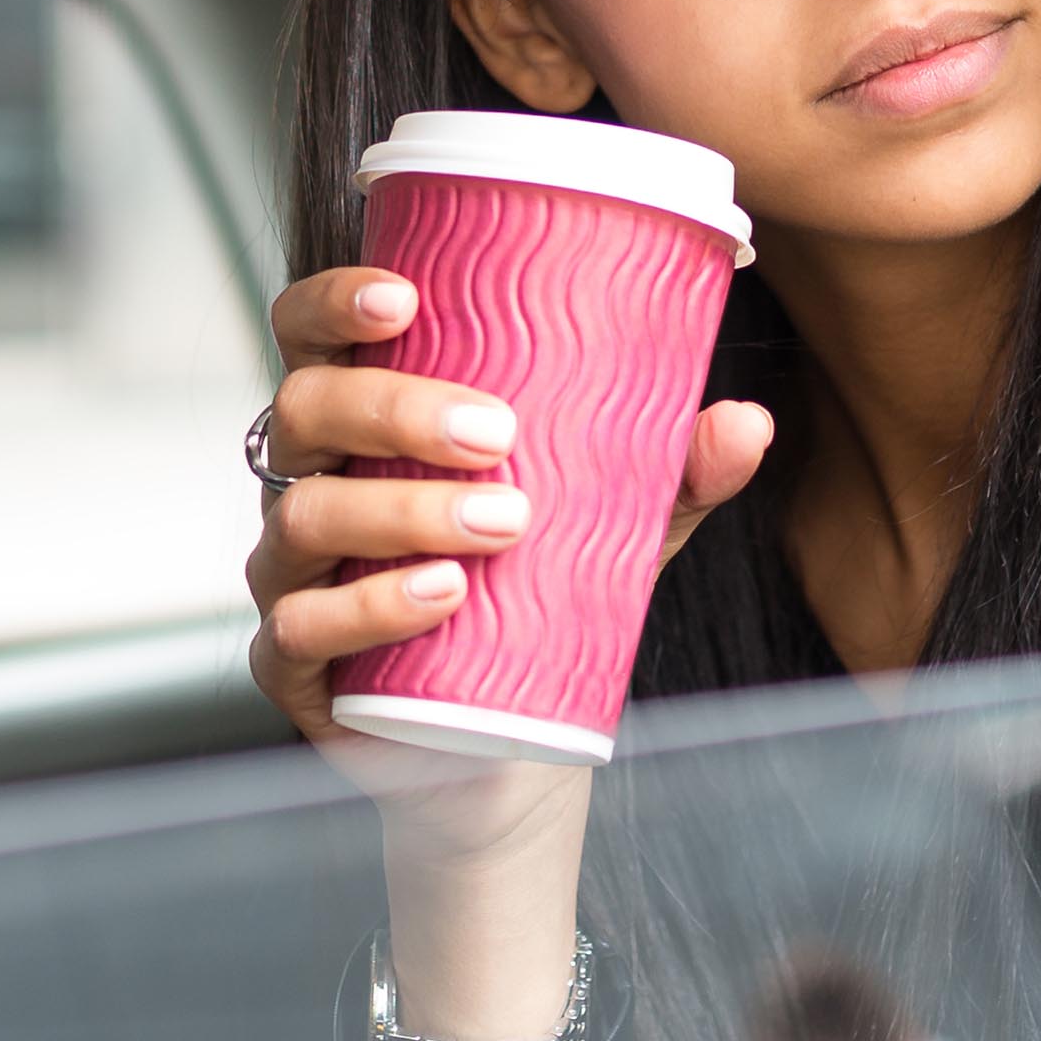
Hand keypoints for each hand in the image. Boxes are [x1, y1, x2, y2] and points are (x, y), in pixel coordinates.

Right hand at [246, 262, 772, 853]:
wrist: (508, 741)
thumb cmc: (542, 595)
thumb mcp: (619, 522)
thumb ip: (678, 469)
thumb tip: (748, 421)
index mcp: (365, 425)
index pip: (312, 337)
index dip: (334, 304)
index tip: (404, 299)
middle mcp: (314, 483)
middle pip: (307, 412)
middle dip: (397, 409)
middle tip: (497, 432)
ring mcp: (293, 572)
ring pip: (304, 517)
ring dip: (404, 510)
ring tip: (502, 523)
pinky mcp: (292, 663)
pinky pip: (300, 624)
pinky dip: (369, 607)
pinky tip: (441, 596)